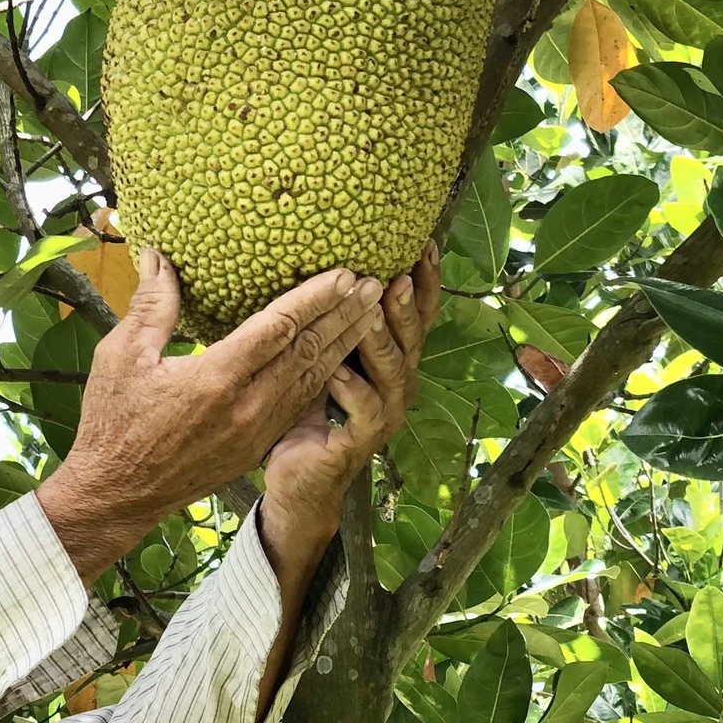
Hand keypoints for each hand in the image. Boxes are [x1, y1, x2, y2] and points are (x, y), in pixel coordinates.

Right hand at [37, 246, 385, 581]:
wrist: (116, 495)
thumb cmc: (112, 423)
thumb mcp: (121, 357)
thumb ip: (150, 306)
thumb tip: (160, 257)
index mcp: (214, 379)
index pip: (278, 329)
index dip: (314, 298)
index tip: (343, 273)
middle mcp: (244, 407)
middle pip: (308, 353)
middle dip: (344, 316)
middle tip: (374, 285)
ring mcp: (254, 432)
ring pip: (312, 381)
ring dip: (343, 346)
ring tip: (370, 315)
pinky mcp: (254, 449)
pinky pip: (299, 406)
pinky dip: (324, 378)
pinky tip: (338, 360)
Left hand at [261, 240, 443, 540]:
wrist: (297, 478)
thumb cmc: (305, 409)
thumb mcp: (317, 357)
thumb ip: (326, 321)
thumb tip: (318, 266)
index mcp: (387, 358)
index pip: (413, 313)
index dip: (424, 281)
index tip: (423, 244)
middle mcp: (395, 383)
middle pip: (411, 337)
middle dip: (407, 305)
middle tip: (399, 276)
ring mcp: (383, 413)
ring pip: (393, 371)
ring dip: (381, 340)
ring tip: (369, 313)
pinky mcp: (360, 440)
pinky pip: (364, 411)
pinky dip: (352, 390)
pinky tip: (337, 372)